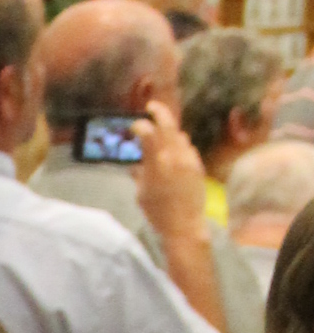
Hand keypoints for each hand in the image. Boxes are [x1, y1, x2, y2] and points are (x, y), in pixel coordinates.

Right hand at [134, 100, 208, 243]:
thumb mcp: (141, 194)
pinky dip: (179, 145)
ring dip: (170, 131)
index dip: (139, 125)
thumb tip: (135, 164)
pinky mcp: (197, 164)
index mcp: (156, 162)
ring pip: (179, 134)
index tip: (134, 126)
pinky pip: (187, 147)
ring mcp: (188, 158)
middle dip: (159, 111)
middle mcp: (174, 156)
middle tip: (151, 107)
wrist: (185, 225)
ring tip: (162, 135)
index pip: (147, 132)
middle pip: (167, 123)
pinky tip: (174, 154)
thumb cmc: (158, 213)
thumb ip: (138, 174)